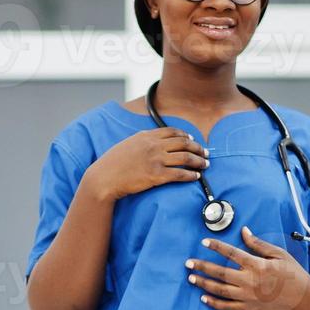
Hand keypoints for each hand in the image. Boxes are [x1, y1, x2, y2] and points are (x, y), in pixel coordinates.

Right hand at [85, 128, 208, 201]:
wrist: (104, 178)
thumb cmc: (112, 163)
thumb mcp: (127, 144)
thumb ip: (142, 141)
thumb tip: (153, 140)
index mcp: (146, 136)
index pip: (172, 132)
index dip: (186, 135)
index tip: (192, 139)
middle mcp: (153, 145)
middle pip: (183, 143)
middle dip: (198, 148)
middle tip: (205, 153)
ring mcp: (156, 160)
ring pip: (185, 158)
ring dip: (199, 161)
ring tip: (205, 165)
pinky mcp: (156, 175)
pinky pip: (179, 174)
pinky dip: (191, 175)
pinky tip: (196, 177)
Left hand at [185, 225, 309, 309]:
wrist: (303, 299)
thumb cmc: (292, 274)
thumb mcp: (278, 254)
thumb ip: (258, 244)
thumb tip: (244, 231)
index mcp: (257, 265)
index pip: (231, 253)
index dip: (216, 246)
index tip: (204, 241)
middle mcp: (249, 281)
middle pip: (219, 272)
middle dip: (201, 267)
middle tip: (188, 263)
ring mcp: (247, 297)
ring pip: (219, 290)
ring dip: (203, 284)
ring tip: (191, 279)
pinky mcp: (249, 309)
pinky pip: (227, 307)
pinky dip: (214, 303)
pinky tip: (204, 298)